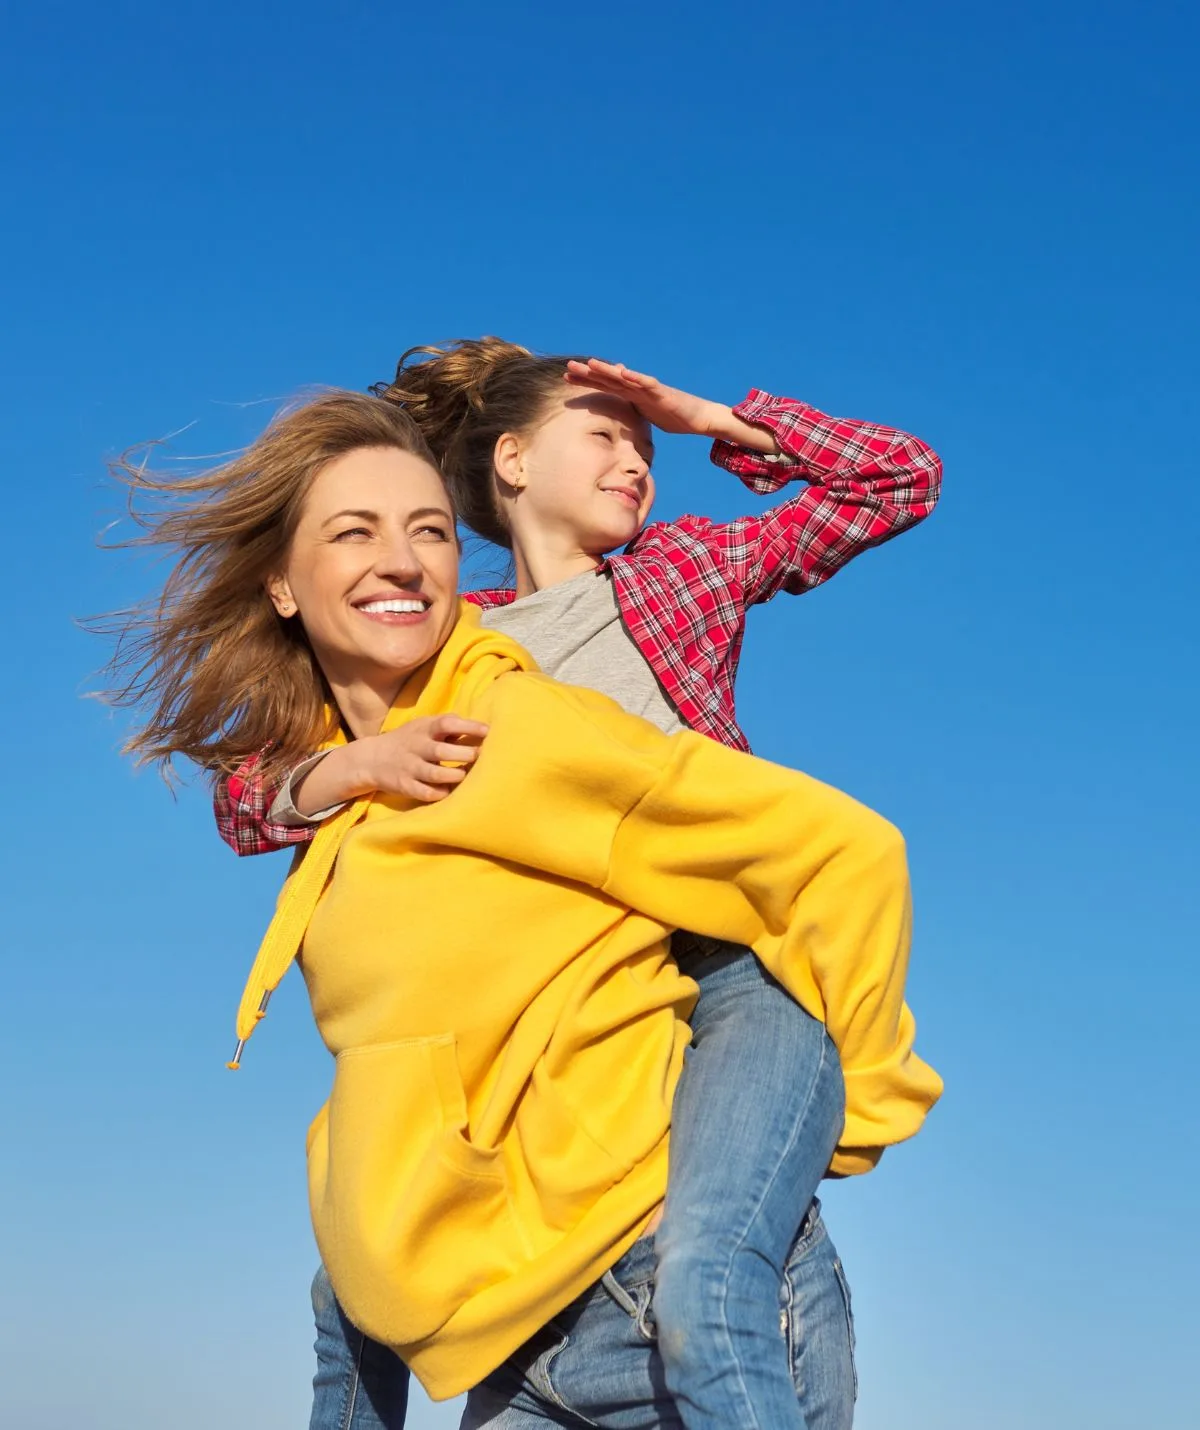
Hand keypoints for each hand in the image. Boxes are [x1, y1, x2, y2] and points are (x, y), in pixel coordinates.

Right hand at [356, 716, 488, 802]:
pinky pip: (426, 793)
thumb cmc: (409, 740)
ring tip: (464, 774)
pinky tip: (449, 790)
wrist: (371, 759)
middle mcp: (416, 747)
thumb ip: (448, 725)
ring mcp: (409, 767)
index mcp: (423, 729)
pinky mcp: (405, 786)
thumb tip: (481, 727)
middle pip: (441, 750)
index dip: (468, 726)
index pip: (447, 723)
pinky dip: (440, 793)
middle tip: (478, 756)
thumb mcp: (423, 726)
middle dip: (463, 754)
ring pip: (434, 774)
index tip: (487, 731)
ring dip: (454, 775)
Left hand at [564, 358, 721, 437]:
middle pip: (609, 379)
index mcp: (632, 394)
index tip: (566, 377)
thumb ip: (631, 407)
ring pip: (625, 378)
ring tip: (590, 363)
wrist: (698, 418)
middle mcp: (637, 388)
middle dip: (588, 373)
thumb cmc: (673, 416)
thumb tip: (617, 406)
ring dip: (607, 371)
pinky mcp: (663, 393)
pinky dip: (635, 377)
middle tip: (568, 367)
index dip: (586, 380)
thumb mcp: (645, 413)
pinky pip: (647, 384)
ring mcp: (649, 389)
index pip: (604, 385)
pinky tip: (623, 371)